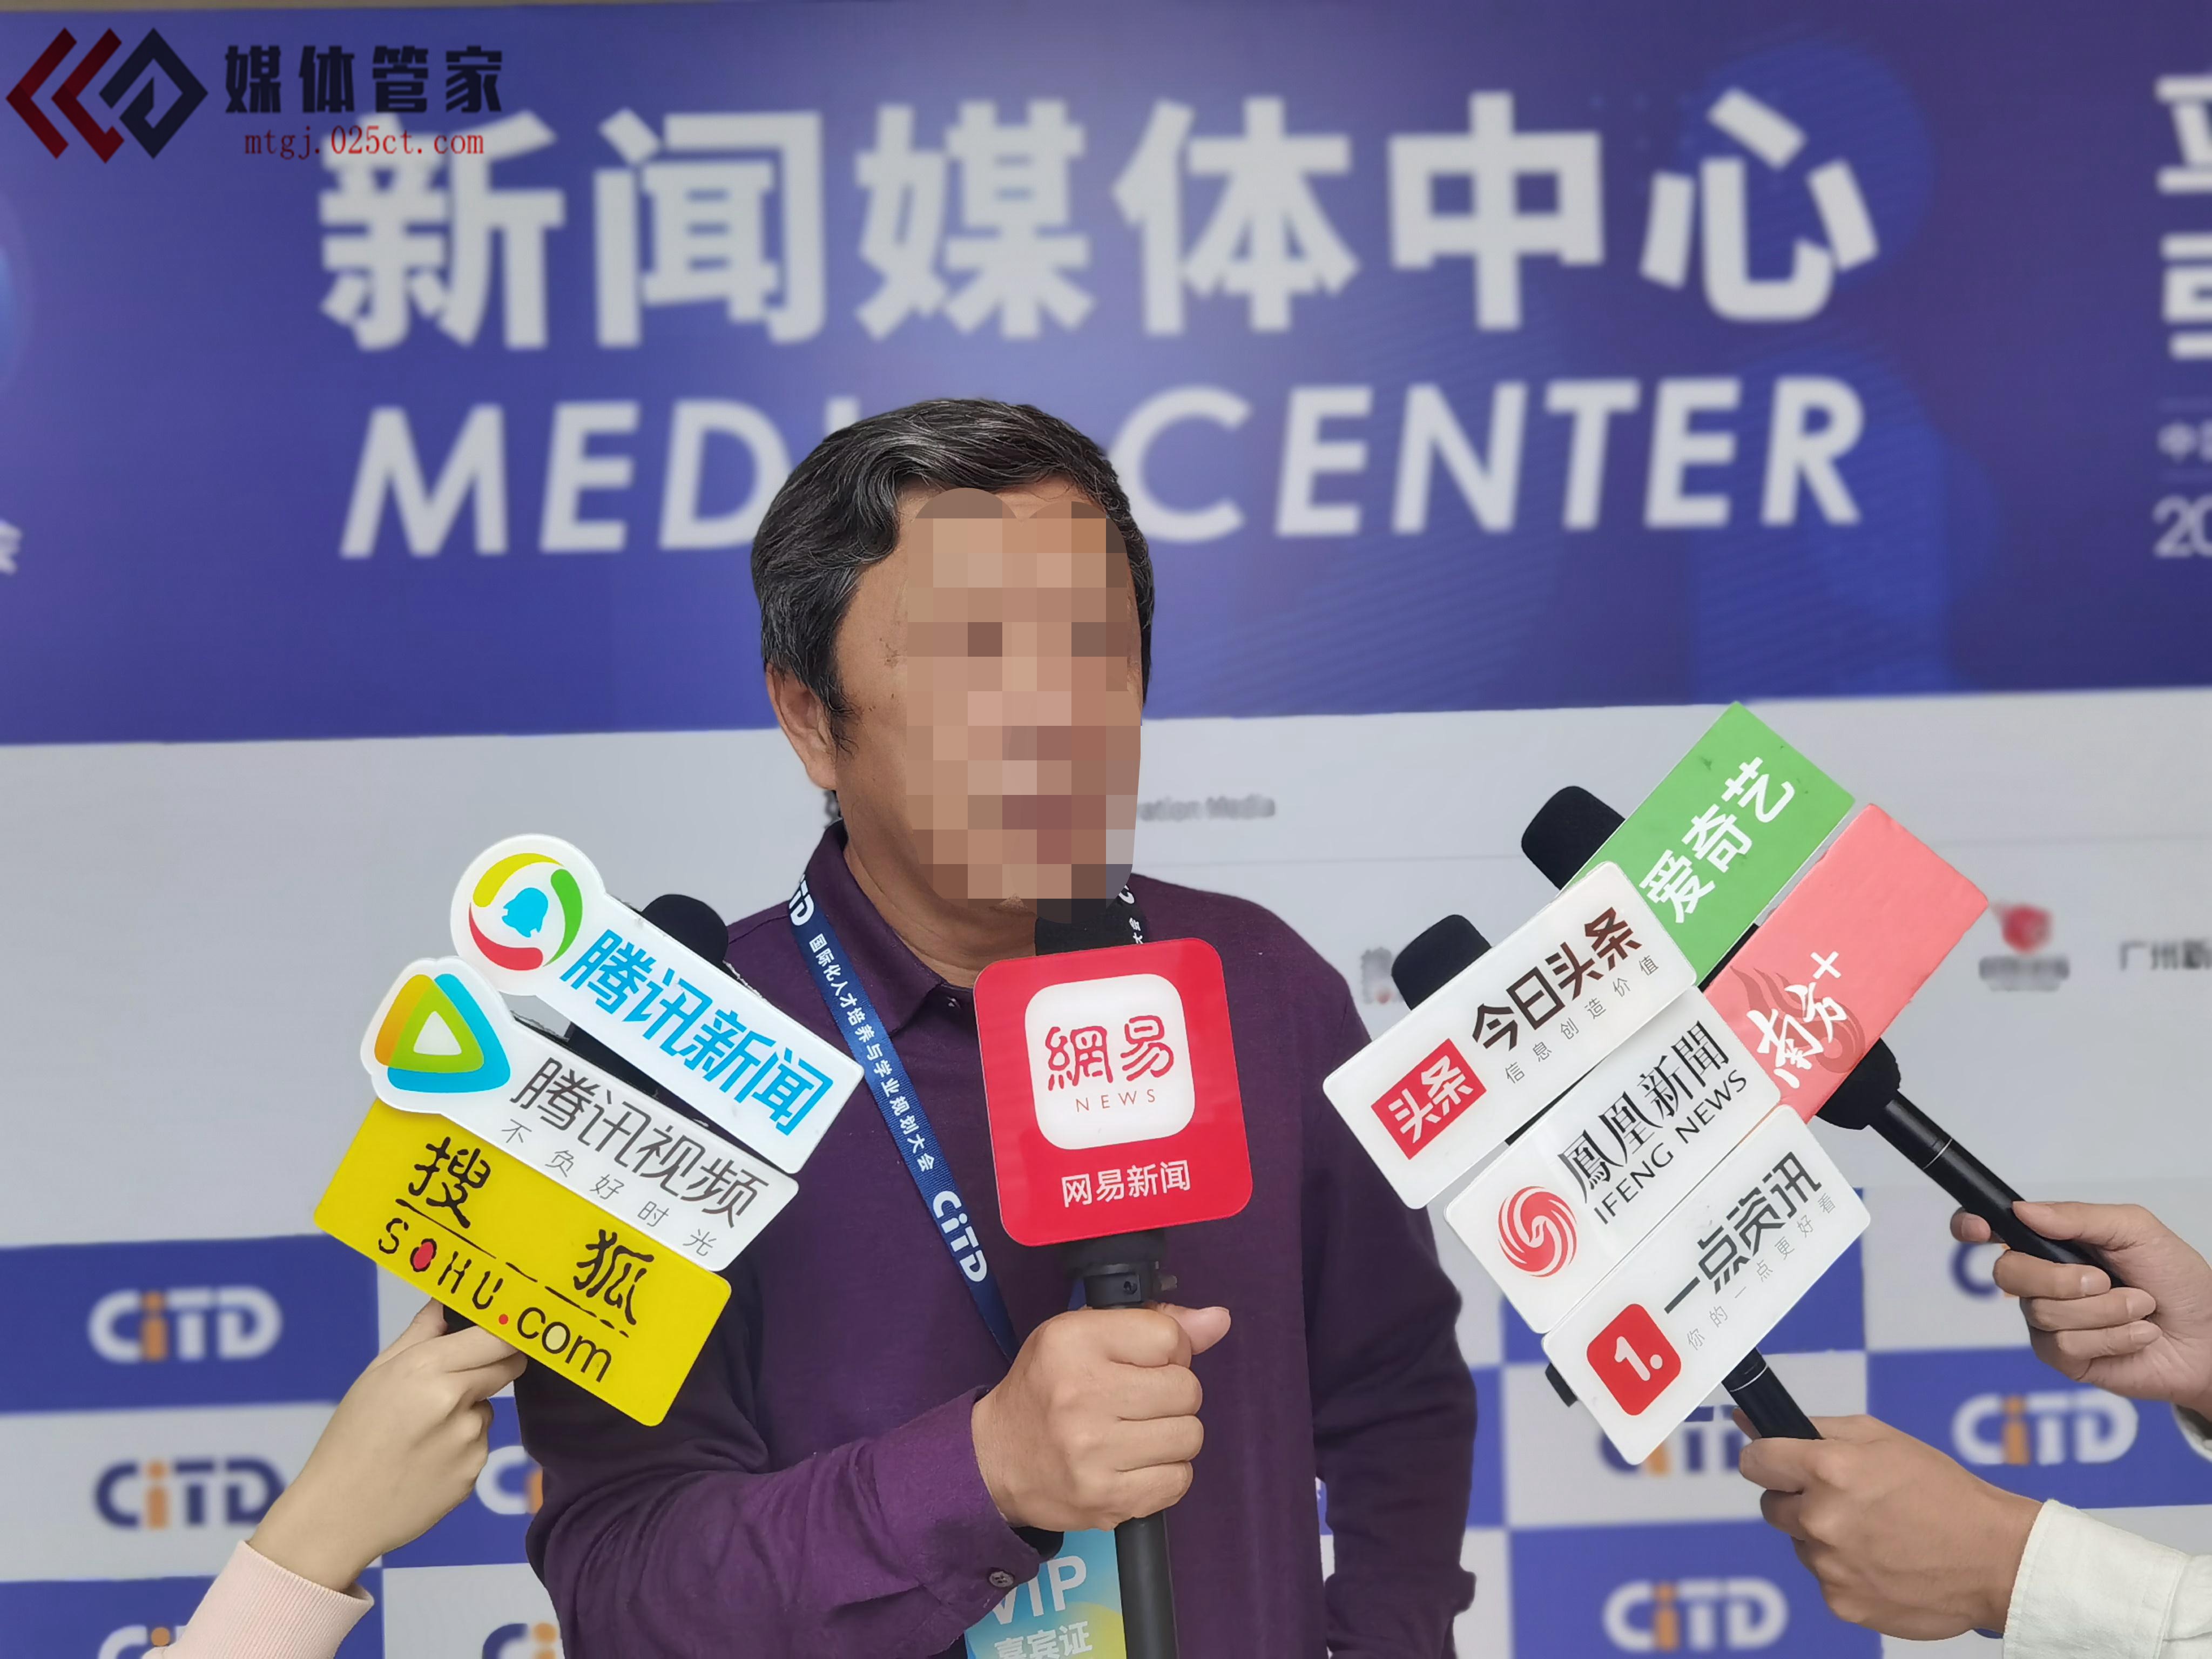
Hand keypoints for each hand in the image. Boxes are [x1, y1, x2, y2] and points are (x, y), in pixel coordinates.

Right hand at [250, 1302, 527, 1590]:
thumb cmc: (350, 1439)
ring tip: (422, 1434)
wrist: (338, 1515)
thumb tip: (446, 1299)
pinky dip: (461, 1448)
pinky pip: (479, 1445)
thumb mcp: (375, 1376)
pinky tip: (426, 1462)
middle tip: (463, 1376)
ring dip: (468, 1412)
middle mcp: (456, 1400)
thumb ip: (420, 1333)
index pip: (498, 1337)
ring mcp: (469, 1439)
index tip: (510, 1327)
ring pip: (487, 1408)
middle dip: (496, 1364)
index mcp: (428, 1369)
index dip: (509, 1331)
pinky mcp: (475, 1472)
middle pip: (508, 1366)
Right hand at [971, 1304, 1228, 1531]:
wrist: (995, 1459)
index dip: (1169, 1350)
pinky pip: (1179, 1481)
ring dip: (1173, 1435)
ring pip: (1190, 1436)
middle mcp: (1081, 1395)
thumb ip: (1154, 1322)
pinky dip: (1166, 1472)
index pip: (1168, 1338)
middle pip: (1187, 1390)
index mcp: (1073, 1342)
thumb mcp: (1083, 1335)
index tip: (1145, 1363)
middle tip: (1140, 1401)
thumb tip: (1219, 1320)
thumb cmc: (1045, 1388)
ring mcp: (1094, 1454)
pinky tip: (1135, 1463)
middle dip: (1173, 1394)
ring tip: (1138, 1432)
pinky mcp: (1106, 1500)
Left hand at [1738, 1414, 2039, 1639]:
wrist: (1994, 1558)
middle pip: (1774, 1506)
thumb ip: (1811, 1428)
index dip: (1768, 1460)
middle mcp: (1821, 1518)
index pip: (1755, 1461)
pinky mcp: (1842, 1603)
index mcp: (1827, 1469)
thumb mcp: (1880, 1438)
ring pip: (1801, 1544)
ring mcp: (1830, 1565)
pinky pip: (1825, 1579)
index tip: (1780, 1464)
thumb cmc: (1941, 1490)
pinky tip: (1883, 1562)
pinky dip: (1846, 1571)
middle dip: (1800, 1500)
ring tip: (1877, 1533)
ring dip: (1825, 1537)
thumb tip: (1748, 1424)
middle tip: (1848, 1501)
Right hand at [1953, 1201, 2211, 1416]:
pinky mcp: (2065, 1358)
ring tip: (2139, 1308)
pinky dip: (2112, 1337)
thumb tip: (2023, 1210)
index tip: (1978, 1229)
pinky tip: (2137, 1335)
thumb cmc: (2178, 1280)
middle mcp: (2043, 1280)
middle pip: (2006, 1272)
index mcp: (2053, 1243)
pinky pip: (2065, 1344)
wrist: (2211, 1336)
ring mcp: (2050, 1321)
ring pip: (2041, 1311)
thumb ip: (2079, 1217)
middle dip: (2060, 1278)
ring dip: (2104, 1310)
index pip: (1992, 1228)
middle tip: (2103, 1279)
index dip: (1971, 1226)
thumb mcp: (2136, 1230)